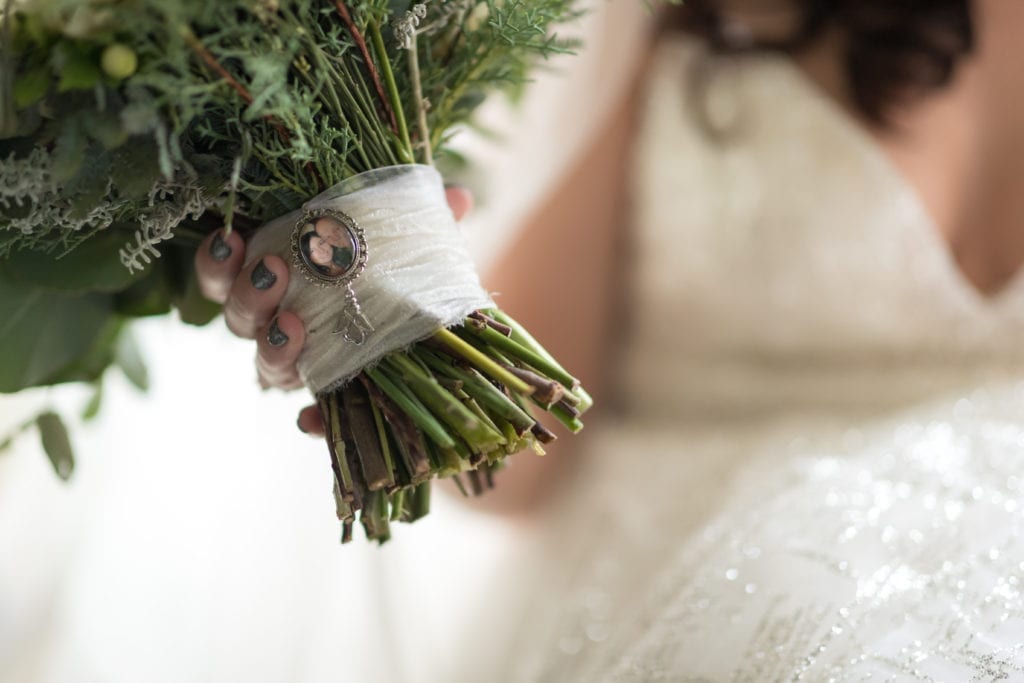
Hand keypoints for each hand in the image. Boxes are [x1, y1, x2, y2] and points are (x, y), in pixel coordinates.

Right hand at [194, 187, 474, 436]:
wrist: (434, 328)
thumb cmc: (401, 274)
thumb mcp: (407, 241)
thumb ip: (419, 219)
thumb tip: (458, 196)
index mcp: (283, 279)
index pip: (228, 274)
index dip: (217, 261)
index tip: (229, 239)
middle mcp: (279, 324)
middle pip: (240, 319)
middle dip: (248, 294)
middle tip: (272, 271)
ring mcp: (302, 366)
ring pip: (266, 365)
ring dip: (273, 347)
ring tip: (292, 326)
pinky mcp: (331, 400)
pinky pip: (314, 417)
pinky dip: (313, 419)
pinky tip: (311, 419)